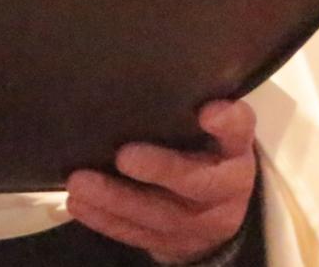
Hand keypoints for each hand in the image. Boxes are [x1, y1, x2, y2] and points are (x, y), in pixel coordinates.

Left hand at [65, 98, 256, 264]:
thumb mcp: (212, 131)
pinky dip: (104, 220)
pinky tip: (79, 204)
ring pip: (157, 215)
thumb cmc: (205, 154)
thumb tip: (144, 73)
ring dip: (116, 200)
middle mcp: (224, 191)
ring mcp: (198, 225)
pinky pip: (136, 234)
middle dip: (160, 170)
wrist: (215, 217)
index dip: (226, 123)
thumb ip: (191, 108)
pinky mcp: (171, 245)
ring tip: (81, 182)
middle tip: (123, 156)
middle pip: (195, 183)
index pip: (239, 132)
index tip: (206, 110)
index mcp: (236, 152)